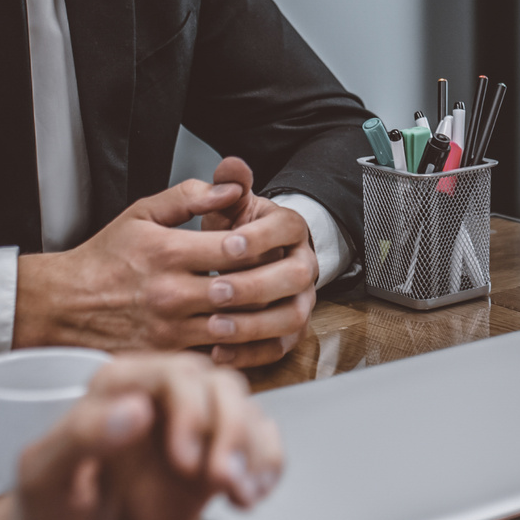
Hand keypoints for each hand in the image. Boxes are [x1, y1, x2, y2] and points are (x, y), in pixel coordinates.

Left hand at [0, 353, 281, 519]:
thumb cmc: (40, 515)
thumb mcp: (44, 476)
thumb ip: (82, 435)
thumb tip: (137, 409)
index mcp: (115, 387)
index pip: (173, 374)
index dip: (190, 411)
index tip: (186, 460)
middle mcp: (157, 399)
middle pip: (220, 388)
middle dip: (231, 432)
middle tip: (223, 480)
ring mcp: (189, 428)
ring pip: (246, 411)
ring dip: (254, 452)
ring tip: (241, 494)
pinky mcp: (211, 459)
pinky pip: (258, 445)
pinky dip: (266, 467)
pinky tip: (251, 497)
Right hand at [13, 166, 317, 359]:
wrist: (64, 306)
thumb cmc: (104, 260)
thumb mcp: (141, 214)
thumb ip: (189, 197)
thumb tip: (232, 187)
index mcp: (168, 253)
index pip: (235, 248)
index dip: (263, 244)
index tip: (274, 242)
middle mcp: (171, 293)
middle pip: (241, 289)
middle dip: (273, 282)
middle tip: (294, 275)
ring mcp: (170, 330)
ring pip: (236, 328)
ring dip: (266, 317)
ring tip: (283, 303)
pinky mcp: (167, 357)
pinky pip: (217, 358)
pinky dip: (244, 349)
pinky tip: (258, 335)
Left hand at [198, 156, 319, 370]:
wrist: (247, 261)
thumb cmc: (235, 232)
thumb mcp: (230, 205)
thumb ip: (228, 184)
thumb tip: (231, 167)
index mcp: (291, 229)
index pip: (288, 228)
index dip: (261, 236)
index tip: (229, 243)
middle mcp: (303, 265)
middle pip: (296, 276)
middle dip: (256, 284)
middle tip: (217, 288)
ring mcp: (300, 300)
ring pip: (292, 317)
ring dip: (255, 324)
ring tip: (215, 326)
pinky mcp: (289, 331)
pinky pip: (278, 347)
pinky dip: (250, 353)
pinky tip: (218, 351)